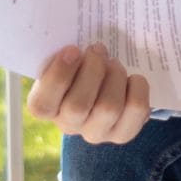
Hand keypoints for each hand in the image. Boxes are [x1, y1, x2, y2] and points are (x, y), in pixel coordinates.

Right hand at [25, 43, 150, 144]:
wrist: (104, 89)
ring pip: (108, 107)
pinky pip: (135, 108)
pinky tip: (131, 79)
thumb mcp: (66, 62)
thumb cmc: (79, 69)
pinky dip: (138, 86)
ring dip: (115, 75)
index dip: (58, 75)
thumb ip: (65, 55)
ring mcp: (96, 133)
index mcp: (46, 107)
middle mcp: (68, 125)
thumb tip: (76, 46)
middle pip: (78, 105)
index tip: (72, 49)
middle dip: (92, 69)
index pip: (42, 104)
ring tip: (114, 63)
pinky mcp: (123, 133)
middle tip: (98, 49)